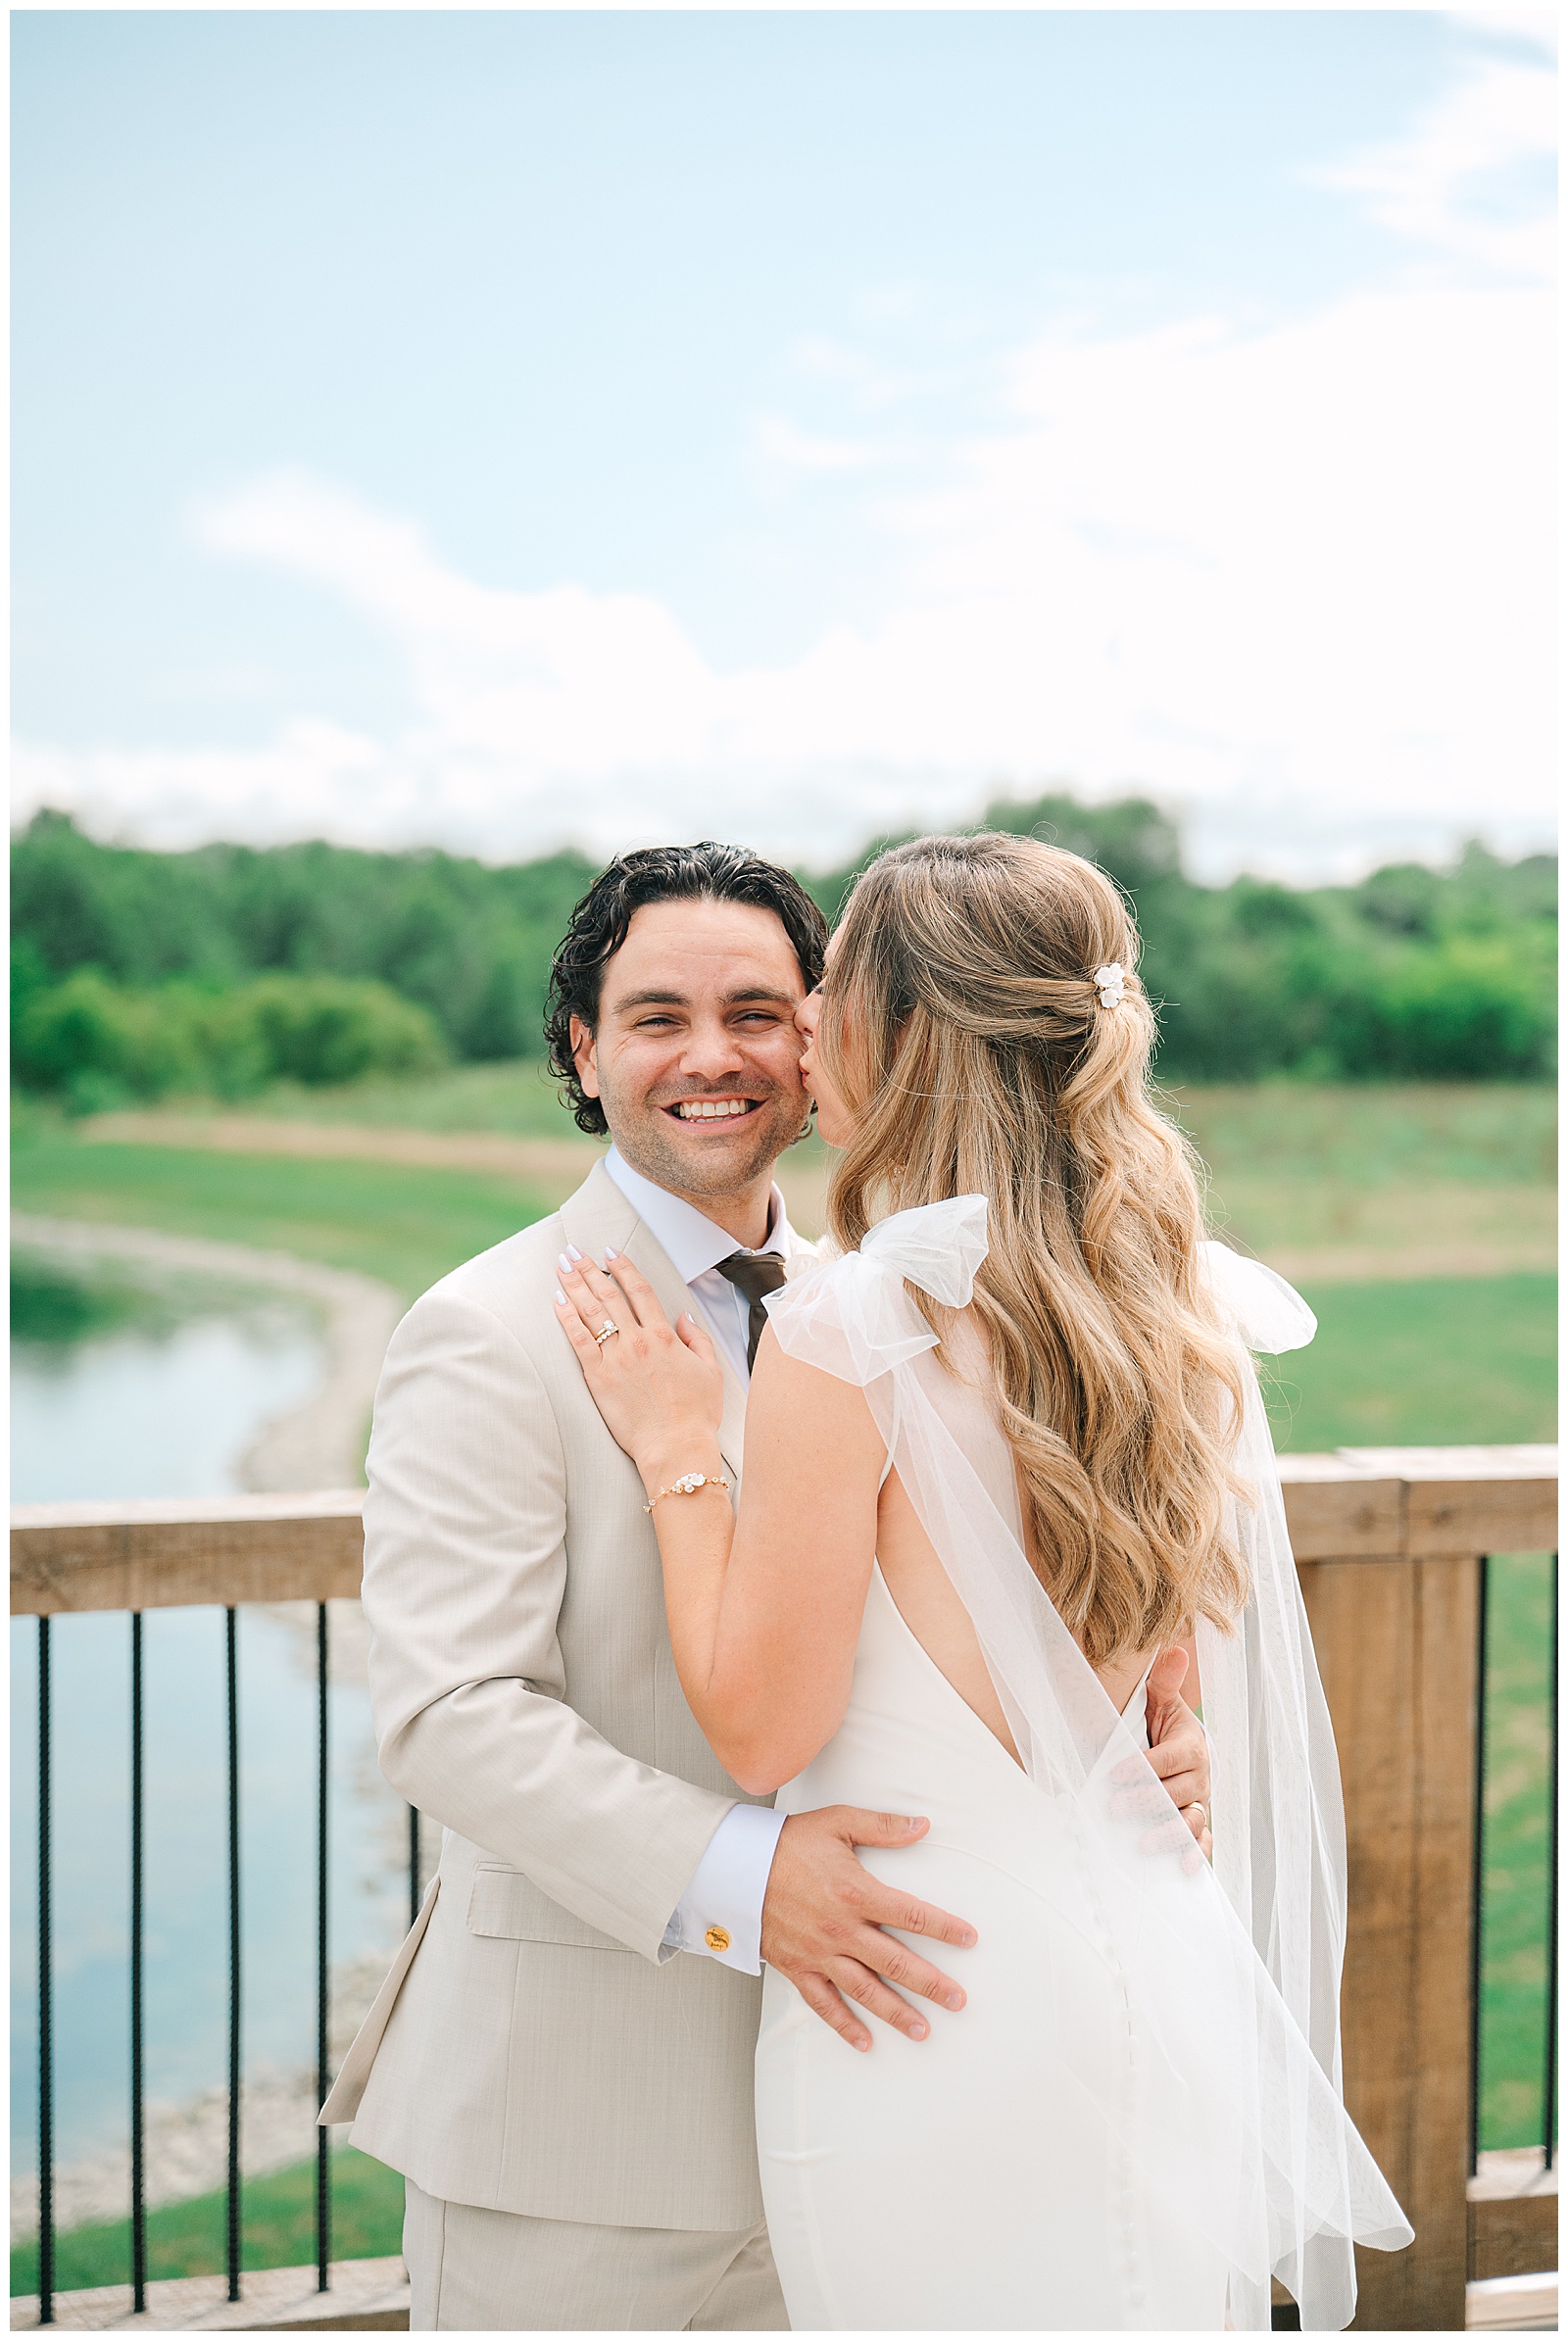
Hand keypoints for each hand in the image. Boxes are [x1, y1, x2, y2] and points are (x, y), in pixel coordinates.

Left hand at [554, 1247, 723, 1480]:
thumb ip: (697, 1340)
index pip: (639, 1290)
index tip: (610, 1254)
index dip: (623, 1268)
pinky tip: (558, 1302)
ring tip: (562, 1267)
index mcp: (664, 1337)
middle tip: (574, 1252)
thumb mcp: (710, 1371)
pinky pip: (578, 1341)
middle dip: (589, 1269)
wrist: (675, 1446)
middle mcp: (638, 1341)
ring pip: (590, 1312)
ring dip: (574, 1285)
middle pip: (609, 1295)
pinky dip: (566, 1318)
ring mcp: (616, 1358)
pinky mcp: (598, 1378)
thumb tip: (683, 1318)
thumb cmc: (695, 1414)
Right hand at [760, 1806, 977, 2052]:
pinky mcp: (797, 1968)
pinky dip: (844, 2025)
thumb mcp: (838, 1822)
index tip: (970, 1939)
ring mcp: (819, 1953)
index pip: (910, 1914)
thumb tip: (924, 1825)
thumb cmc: (789, 1842)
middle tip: (959, 2001)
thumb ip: (883, 1826)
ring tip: (923, 2030)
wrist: (735, 1866)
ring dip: (896, 2012)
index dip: (943, 1928)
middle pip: (896, 1962)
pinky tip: (865, 2042)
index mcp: (855, 1892)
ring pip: (865, 1990)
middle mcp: (841, 1929)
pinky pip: (823, 2003)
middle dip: (931, 1984)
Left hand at [1110, 1648, 1212, 1875]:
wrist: (1177, 1746)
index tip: (1115, 1772)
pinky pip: (1203, 1843)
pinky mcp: (1197, 1824)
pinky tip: (1182, 1870)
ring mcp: (1200, 1803)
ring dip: (1169, 1834)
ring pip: (1192, 1821)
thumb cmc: (1161, 1722)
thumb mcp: (1160, 1700)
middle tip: (1115, 1808)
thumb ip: (1164, 1681)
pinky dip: (1195, 1857)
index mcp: (1192, 1745)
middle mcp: (1200, 1777)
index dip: (1146, 1766)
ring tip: (1142, 1844)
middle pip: (1179, 1793)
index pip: (1172, 1758)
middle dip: (1148, 1801)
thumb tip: (1174, 1650)